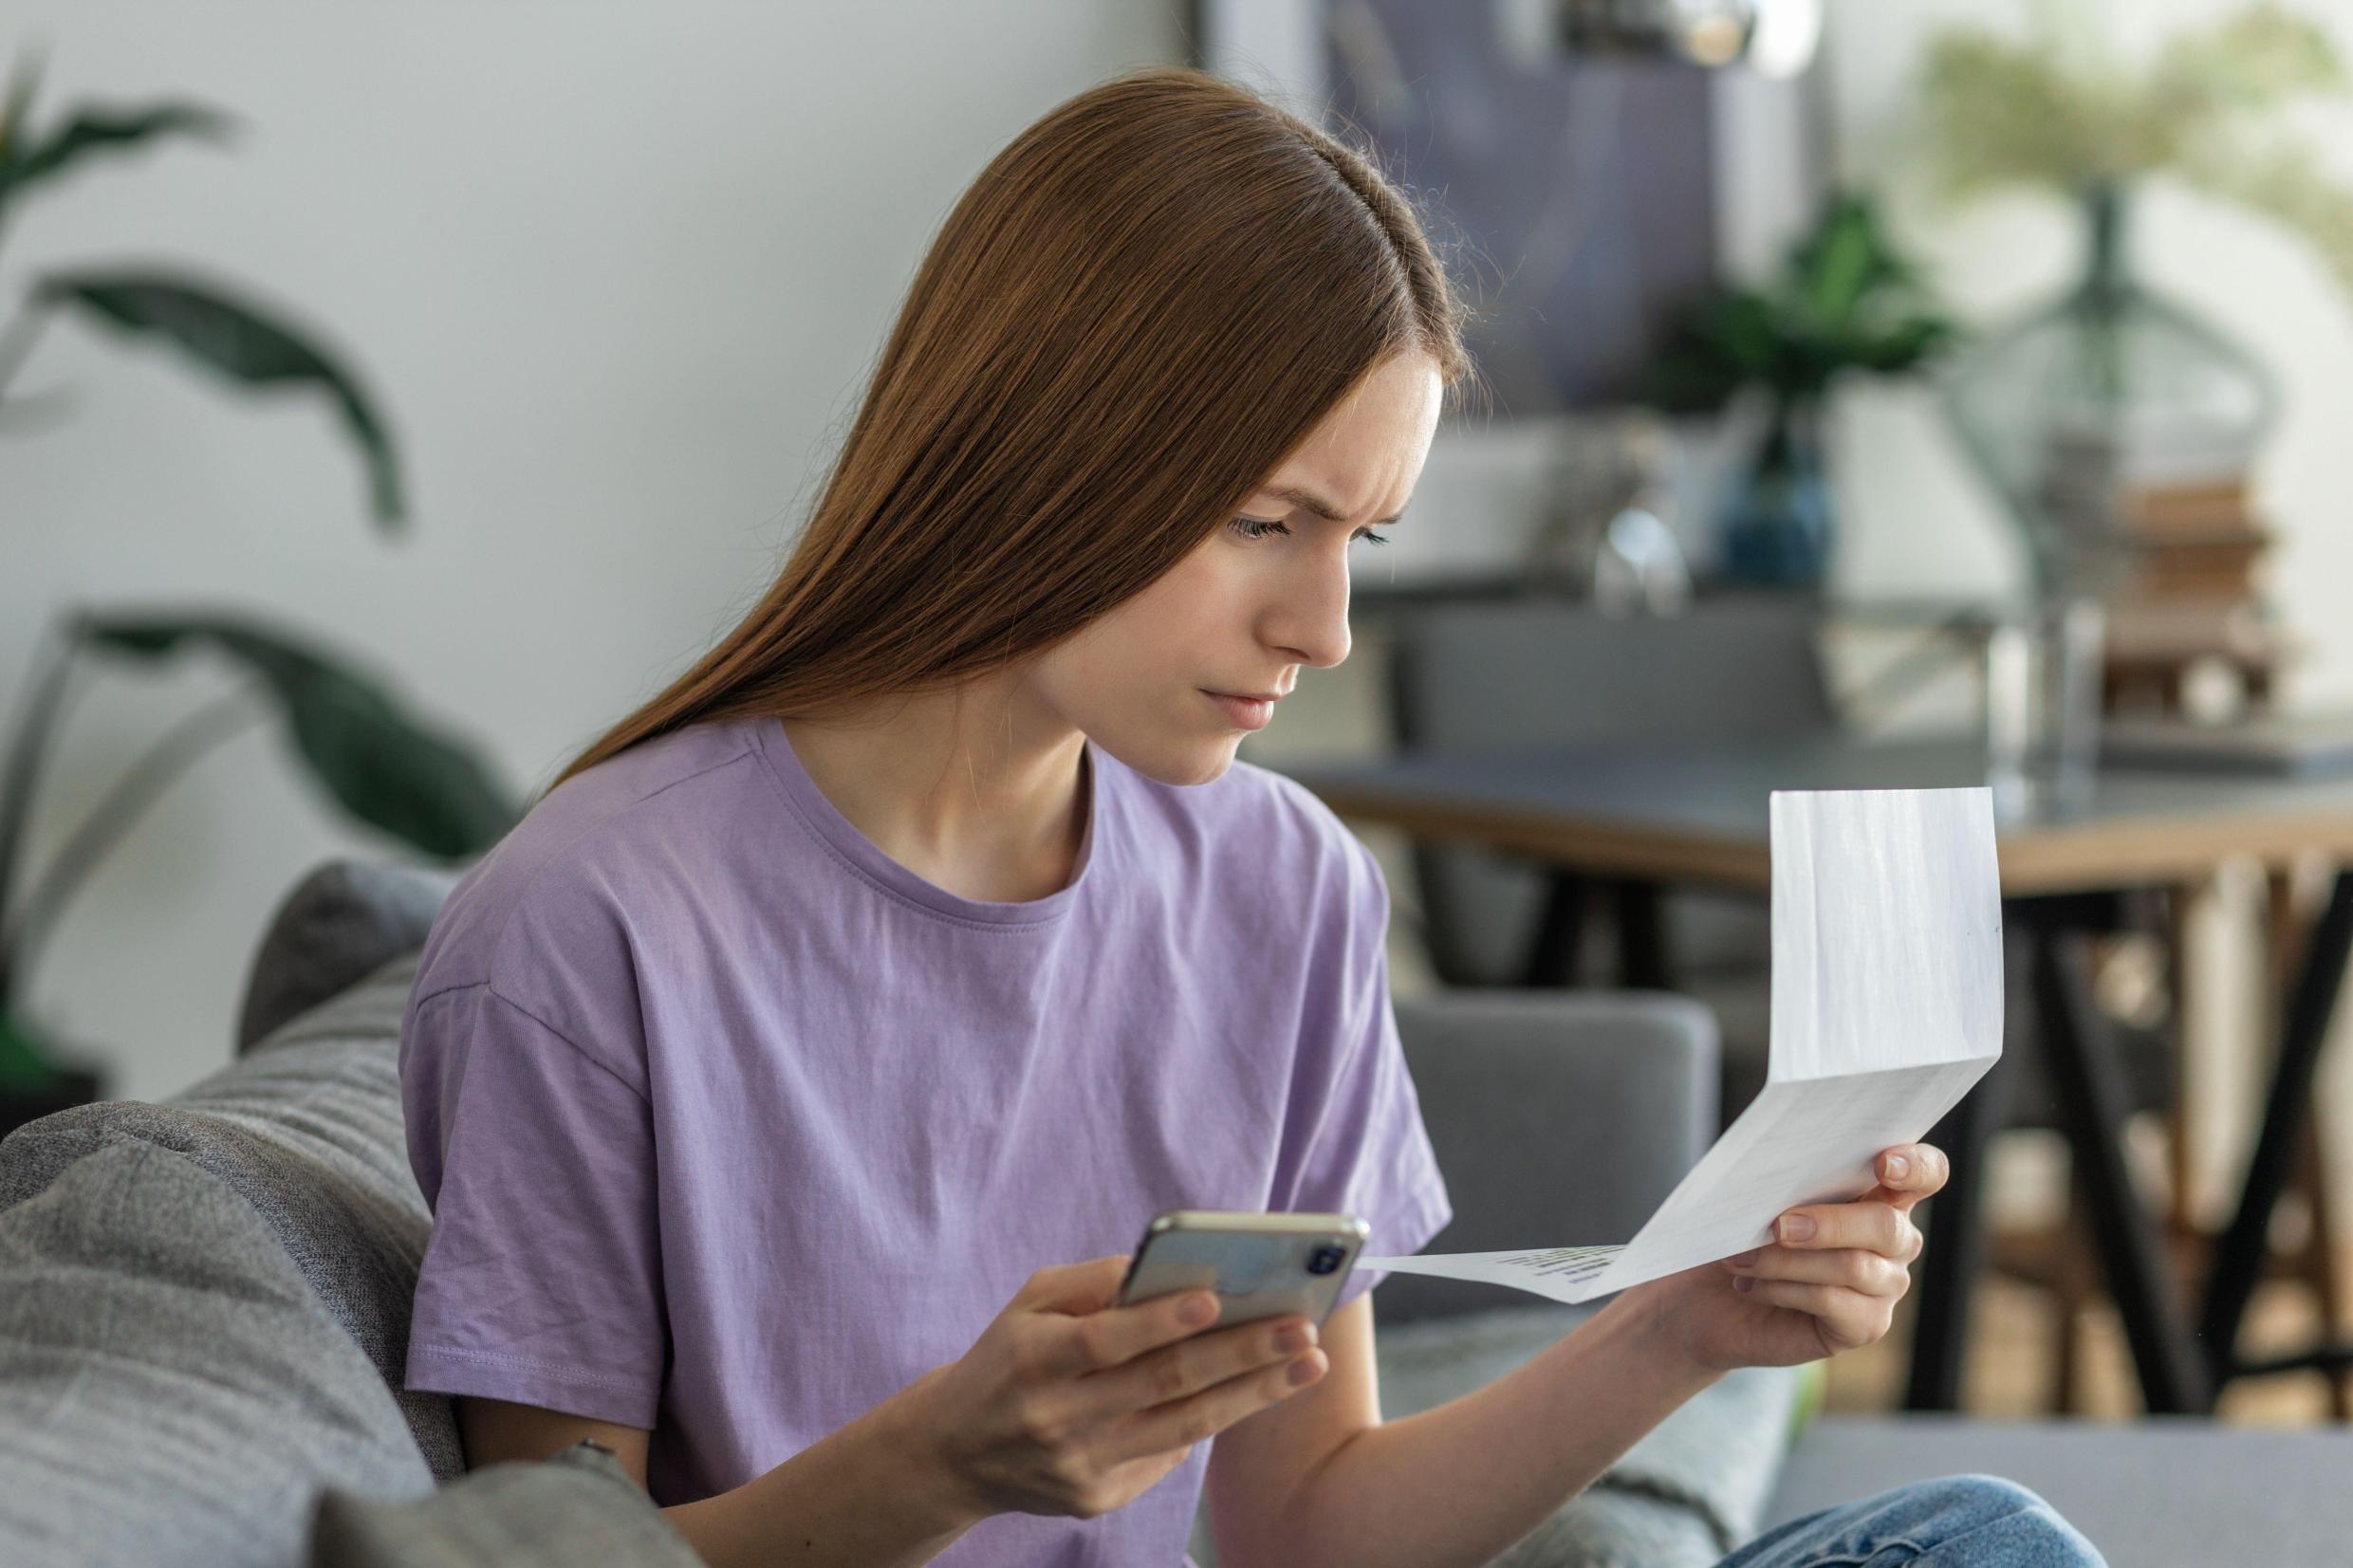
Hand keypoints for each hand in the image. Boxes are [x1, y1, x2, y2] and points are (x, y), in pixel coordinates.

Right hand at [887, 1255, 1328, 1524]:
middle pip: (1162, 1385)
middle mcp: (1057, 1418)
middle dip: (1240, 1355)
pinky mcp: (1097, 1499)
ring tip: (1306, 1364)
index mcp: (1033, 1359)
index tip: (1215, 1299)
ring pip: (1183, 1426)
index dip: (1159, 1322)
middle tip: (1300, 1329)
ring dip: (1254, 1393)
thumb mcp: (1029, 1304)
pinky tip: (1255, 1391)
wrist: (954, 1453)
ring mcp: (1080, 1466)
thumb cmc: (1007, 1358)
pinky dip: (1212, 1418)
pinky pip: (1168, 1454)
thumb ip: (1092, 1281)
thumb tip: (1164, 1266)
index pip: (1105, 1342)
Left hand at [1616, 1142, 1947, 1375]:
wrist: (1713, 1297)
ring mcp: (1886, 1285)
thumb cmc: (1742, 1232)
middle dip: (1829, 1223)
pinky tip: (1751, 1286)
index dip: (1916, 1166)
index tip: (1883, 1164)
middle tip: (1776, 1226)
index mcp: (1881, 1192)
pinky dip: (1784, 1290)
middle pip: (1887, 1225)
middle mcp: (1895, 1240)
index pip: (1928, 1173)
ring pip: (1853, 1266)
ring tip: (1739, 1258)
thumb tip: (1783, 1171)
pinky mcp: (1867, 1325)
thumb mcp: (1762, 1197)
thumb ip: (1787, 1180)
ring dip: (1786, 1261)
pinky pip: (1834, 1303)